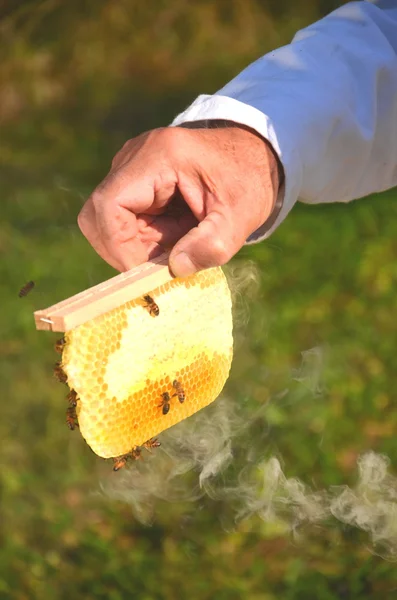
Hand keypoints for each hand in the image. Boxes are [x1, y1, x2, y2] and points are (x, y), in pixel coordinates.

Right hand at [78, 124, 280, 275]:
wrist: (253, 155)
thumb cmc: (248, 181)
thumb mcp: (241, 216)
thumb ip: (211, 245)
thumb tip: (174, 269)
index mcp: (161, 156)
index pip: (109, 204)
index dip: (119, 245)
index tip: (148, 270)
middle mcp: (135, 156)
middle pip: (98, 216)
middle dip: (125, 250)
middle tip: (163, 262)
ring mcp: (131, 166)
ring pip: (106, 222)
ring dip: (137, 246)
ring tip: (178, 241)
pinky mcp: (133, 180)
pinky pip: (121, 220)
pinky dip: (143, 239)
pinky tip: (175, 233)